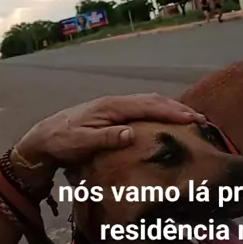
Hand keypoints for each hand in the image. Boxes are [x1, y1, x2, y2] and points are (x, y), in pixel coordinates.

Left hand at [9, 94, 205, 198]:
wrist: (42, 138)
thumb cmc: (62, 142)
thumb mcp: (82, 143)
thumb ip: (107, 138)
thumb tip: (132, 134)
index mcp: (112, 107)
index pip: (149, 106)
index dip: (173, 112)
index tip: (193, 119)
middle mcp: (115, 102)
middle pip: (153, 100)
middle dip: (178, 108)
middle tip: (200, 119)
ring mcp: (114, 106)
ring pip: (148, 102)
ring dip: (170, 108)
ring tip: (189, 118)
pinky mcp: (112, 113)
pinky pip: (141, 108)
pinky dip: (158, 110)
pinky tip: (164, 118)